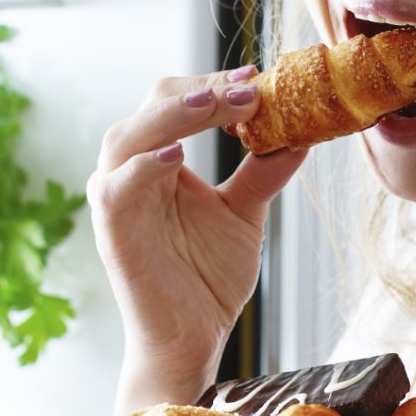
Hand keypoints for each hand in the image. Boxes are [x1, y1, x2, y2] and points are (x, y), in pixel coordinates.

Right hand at [87, 66, 306, 390]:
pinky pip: (119, 185)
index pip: (178, 100)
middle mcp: (131, 170)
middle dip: (203, 89)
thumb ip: (264, 171)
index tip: (259, 77)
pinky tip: (177, 153)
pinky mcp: (111, 229)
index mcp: (159, 159)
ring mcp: (117, 198)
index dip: (216, 84)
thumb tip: (303, 132)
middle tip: (249, 86)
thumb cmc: (208, 277)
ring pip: (131, 135)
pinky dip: (145, 165)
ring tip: (217, 102)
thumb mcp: (245, 213)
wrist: (192, 338)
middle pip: (154, 104)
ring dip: (174, 113)